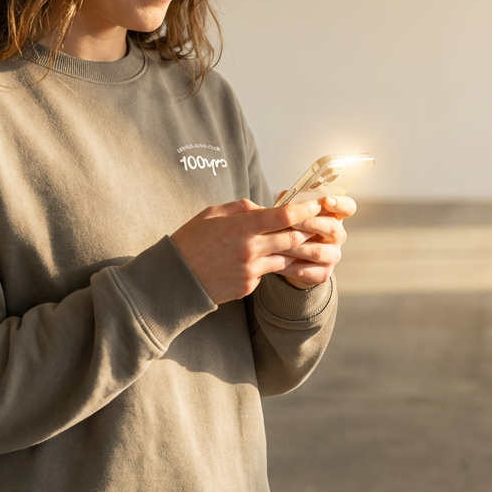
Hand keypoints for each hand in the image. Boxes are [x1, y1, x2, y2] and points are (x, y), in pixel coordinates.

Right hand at [170, 199, 324, 303]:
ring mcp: (250, 271)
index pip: (283, 216)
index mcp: (241, 227)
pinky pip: (267, 273)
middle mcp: (249, 250)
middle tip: (315, 224)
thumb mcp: (212, 214)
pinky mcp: (248, 287)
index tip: (316, 205)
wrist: (175, 277)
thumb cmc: (191, 240)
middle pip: (292, 238)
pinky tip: (265, 259)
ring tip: (297, 242)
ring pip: (285, 258)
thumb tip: (265, 208)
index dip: (304, 209)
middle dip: (307, 230)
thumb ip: (242, 208)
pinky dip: (270, 264)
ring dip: (292, 250)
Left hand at [276, 194, 355, 289]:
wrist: (290, 259)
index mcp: (334, 216)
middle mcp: (338, 235)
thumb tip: (285, 195)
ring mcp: (333, 255)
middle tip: (291, 222)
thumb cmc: (292, 228)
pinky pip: (308, 270)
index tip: (326, 200)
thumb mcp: (291, 213)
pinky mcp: (323, 273)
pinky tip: (276, 262)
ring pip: (318, 251)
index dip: (340, 203)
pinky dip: (290, 266)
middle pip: (332, 228)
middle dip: (310, 224)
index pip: (348, 207)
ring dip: (296, 247)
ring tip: (277, 244)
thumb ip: (290, 203)